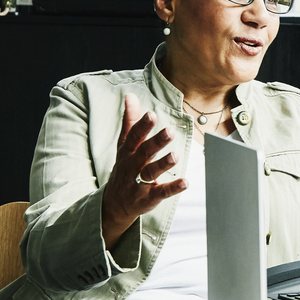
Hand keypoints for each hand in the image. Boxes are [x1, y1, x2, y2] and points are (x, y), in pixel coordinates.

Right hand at [101, 95, 185, 244]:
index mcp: (127, 151)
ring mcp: (139, 183)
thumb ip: (130, 121)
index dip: (142, 125)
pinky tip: (185, 182)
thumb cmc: (125, 167)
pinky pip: (161, 192)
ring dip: (163, 164)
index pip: (134, 136)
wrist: (115, 203)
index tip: (152, 114)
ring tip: (175, 155)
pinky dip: (172, 188)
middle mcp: (132, 166)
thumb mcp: (124, 145)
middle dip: (156, 142)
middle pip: (144, 152)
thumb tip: (130, 96)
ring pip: (151, 172)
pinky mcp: (148, 197)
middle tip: (169, 131)